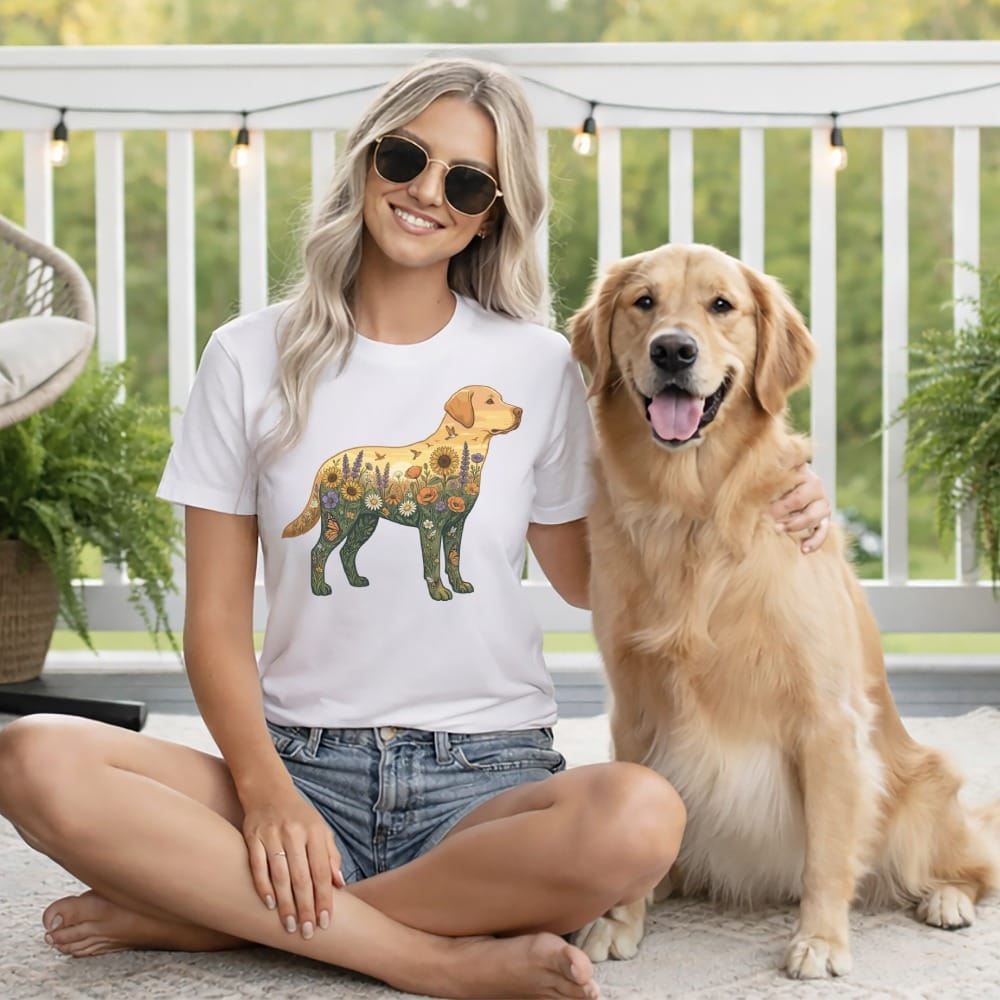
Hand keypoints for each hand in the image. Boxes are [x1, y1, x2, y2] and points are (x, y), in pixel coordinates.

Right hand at [242, 784, 344, 939]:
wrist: (268, 790)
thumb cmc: (299, 816)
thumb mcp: (321, 830)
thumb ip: (331, 856)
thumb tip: (340, 885)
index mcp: (315, 832)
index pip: (322, 871)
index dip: (324, 898)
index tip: (326, 921)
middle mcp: (295, 833)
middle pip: (302, 877)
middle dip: (306, 907)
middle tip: (307, 932)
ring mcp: (272, 834)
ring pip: (280, 875)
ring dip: (285, 904)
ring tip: (289, 925)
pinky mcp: (252, 836)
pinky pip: (258, 866)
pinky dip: (263, 887)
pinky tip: (269, 905)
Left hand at [770, 462, 830, 553]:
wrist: (791, 484)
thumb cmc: (777, 480)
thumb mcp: (773, 479)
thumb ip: (767, 484)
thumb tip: (752, 494)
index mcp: (804, 474)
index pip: (790, 487)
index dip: (777, 501)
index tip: (763, 510)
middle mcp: (817, 488)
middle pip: (800, 502)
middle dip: (782, 512)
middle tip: (768, 520)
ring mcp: (822, 505)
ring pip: (813, 517)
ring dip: (795, 525)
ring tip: (778, 530)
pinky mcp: (823, 519)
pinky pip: (823, 532)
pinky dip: (814, 542)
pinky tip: (804, 550)